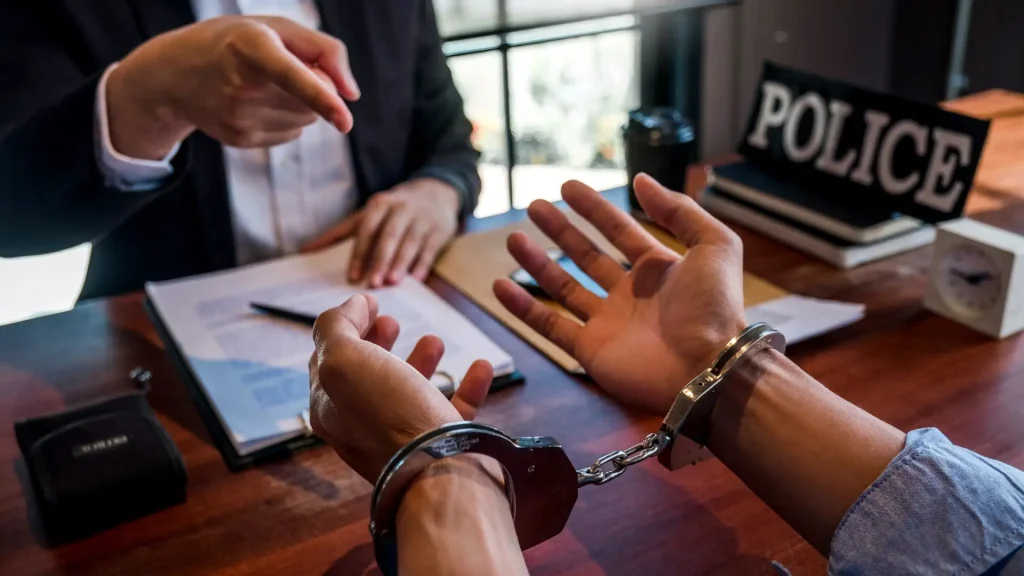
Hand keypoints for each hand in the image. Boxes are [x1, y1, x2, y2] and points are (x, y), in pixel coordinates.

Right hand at [107, 16, 359, 158]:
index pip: (293, 76)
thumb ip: (325, 50)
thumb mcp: (276, 26)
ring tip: (265, 84)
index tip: (345, 120)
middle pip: (312, 101)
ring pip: (307, 120)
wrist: (175, 73)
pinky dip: (286, 118)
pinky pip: (292, 133)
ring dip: (301, 104)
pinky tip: (256, 102)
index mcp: (250, 46)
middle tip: (280, 67)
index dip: (322, 98)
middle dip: (314, 87)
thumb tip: (351, 95)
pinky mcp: (240, 139)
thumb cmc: (236, 41)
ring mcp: (238, 118)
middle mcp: (241, 85)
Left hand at [301, 178, 460, 286]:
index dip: (359, 253)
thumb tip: (305, 250)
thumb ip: (339, 232)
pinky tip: (417, 279)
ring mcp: (422, 219)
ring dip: (401, 263)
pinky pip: (430, 249)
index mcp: (380, 204)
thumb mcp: (367, 214)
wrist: (436, 192)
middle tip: (373, 283)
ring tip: (393, 282)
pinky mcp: (440, 230)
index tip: (353, 276)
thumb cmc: (394, 209)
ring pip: (410, 242)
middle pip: (389, 236)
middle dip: (380, 260)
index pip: (367, 229)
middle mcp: (401, 209)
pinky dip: (423, 264)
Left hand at [309, 294, 492, 480]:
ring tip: (435, 340)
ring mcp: (402, 436)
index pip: (326, 358)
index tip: (369, 303)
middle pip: (366, 375)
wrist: (437, 472)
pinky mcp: (440, 445)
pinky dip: (467, 384)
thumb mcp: (345, 361)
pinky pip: (452, 410)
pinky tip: (481, 365)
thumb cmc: (389, 415)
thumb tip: (352, 305)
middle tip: (392, 320)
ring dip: (421, 360)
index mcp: (330, 406)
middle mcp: (361, 424)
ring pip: (409, 392)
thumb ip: (336, 328)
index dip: (345, 325)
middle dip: (377, 342)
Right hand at [493, 174, 746, 412]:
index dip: (595, 208)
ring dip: (538, 263)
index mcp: (658, 269)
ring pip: (564, 287)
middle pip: (586, 255)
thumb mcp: (713, 244)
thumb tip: (641, 179)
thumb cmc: (714, 307)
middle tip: (534, 207)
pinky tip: (501, 287)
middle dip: (561, 230)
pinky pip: (550, 326)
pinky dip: (524, 308)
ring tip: (514, 239)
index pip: (619, 231)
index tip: (567, 187)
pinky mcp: (590, 351)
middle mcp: (629, 294)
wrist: (708, 368)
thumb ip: (679, 210)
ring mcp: (607, 323)